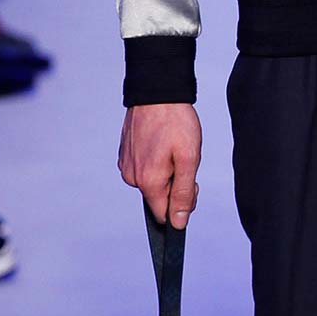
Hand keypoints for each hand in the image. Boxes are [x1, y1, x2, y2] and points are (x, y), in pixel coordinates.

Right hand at [118, 103, 202, 227]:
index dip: (182, 204)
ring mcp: (126, 165)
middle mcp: (132, 177)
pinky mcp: (125, 155)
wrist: (157, 92)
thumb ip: (183, 194)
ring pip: (152, 183)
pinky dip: (156, 161)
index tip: (191, 183)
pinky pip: (144, 169)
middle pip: (159, 198)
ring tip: (172, 147)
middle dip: (175, 185)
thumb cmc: (175, 122)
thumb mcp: (189, 159)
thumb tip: (178, 223)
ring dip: (166, 172)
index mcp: (148, 182)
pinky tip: (162, 143)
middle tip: (184, 159)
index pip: (164, 215)